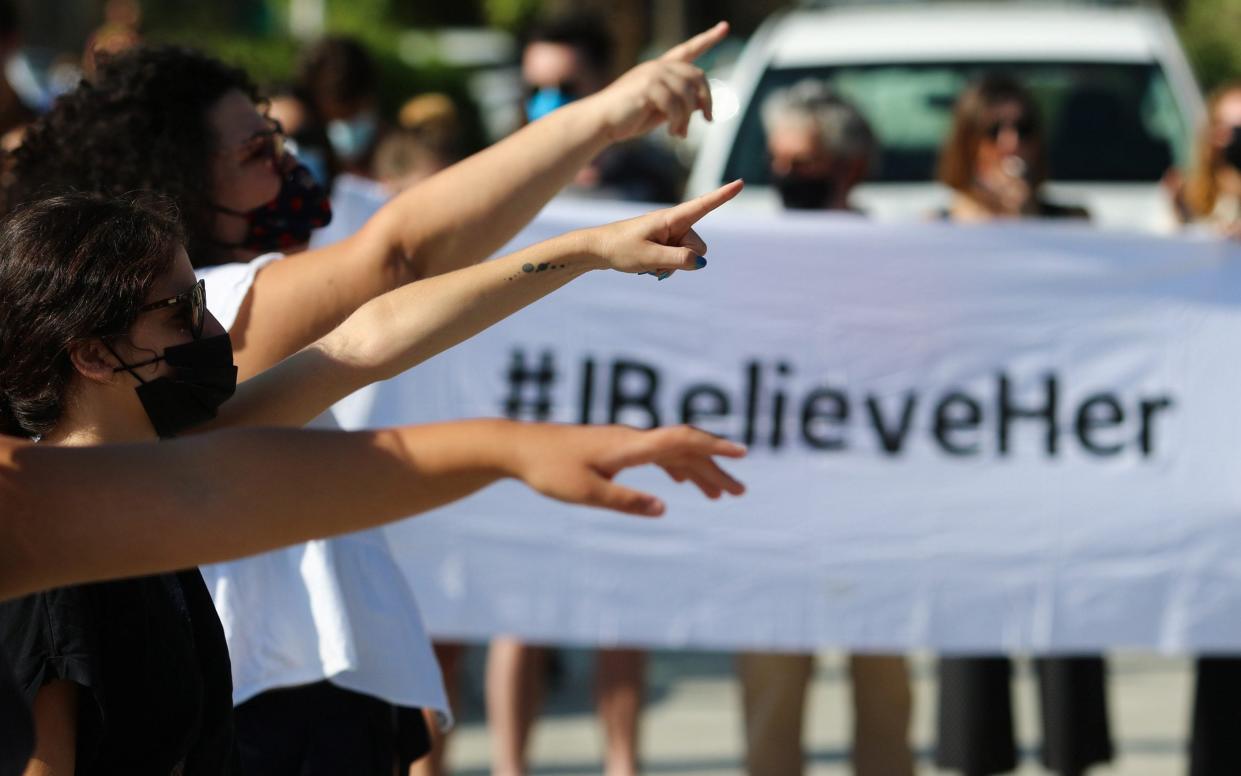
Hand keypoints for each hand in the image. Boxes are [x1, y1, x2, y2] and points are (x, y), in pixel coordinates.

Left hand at [511, 423, 746, 516]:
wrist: (518, 447)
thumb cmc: (549, 469)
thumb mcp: (586, 493)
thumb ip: (626, 501)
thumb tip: (665, 508)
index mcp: (630, 446)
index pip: (682, 440)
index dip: (714, 446)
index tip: (743, 453)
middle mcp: (632, 439)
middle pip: (684, 449)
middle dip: (714, 469)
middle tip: (739, 492)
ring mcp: (624, 443)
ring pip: (672, 453)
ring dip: (698, 472)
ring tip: (720, 495)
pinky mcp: (614, 449)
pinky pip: (656, 455)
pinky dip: (676, 468)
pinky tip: (682, 484)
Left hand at [579, 179, 742, 275]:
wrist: (597, 249)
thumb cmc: (621, 248)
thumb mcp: (649, 257)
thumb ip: (677, 260)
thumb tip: (702, 262)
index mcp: (671, 218)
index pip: (702, 205)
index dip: (723, 195)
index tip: (741, 182)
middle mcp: (673, 224)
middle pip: (698, 246)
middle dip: (685, 259)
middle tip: (656, 261)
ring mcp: (669, 234)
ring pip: (688, 256)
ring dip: (674, 265)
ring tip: (649, 263)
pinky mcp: (664, 244)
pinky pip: (677, 260)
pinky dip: (667, 266)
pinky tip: (649, 266)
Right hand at [587, 22, 728, 140]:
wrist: (601, 122)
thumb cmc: (628, 118)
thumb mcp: (660, 110)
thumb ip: (680, 104)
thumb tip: (704, 105)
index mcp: (660, 69)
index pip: (687, 50)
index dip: (707, 39)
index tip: (724, 28)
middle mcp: (657, 67)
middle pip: (697, 75)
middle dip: (707, 98)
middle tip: (709, 119)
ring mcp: (652, 75)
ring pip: (688, 94)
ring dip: (688, 117)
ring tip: (680, 133)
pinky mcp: (647, 87)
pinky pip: (675, 105)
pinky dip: (678, 122)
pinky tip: (673, 132)